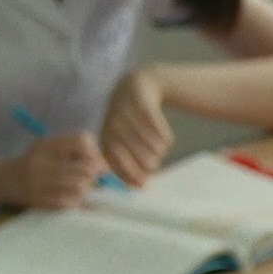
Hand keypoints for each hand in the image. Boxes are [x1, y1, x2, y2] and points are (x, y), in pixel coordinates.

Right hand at [2, 132, 107, 208]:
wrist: (3, 180)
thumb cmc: (35, 163)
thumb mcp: (50, 148)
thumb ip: (76, 151)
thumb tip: (106, 168)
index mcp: (47, 144)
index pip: (83, 141)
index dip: (94, 154)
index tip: (91, 162)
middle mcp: (42, 161)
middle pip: (88, 168)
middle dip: (94, 175)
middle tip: (89, 179)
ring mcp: (39, 182)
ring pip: (82, 186)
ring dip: (86, 190)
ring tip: (77, 189)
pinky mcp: (40, 200)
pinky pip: (71, 202)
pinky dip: (75, 202)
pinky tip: (67, 198)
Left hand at [102, 66, 173, 187]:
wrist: (137, 86)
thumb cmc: (131, 123)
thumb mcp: (123, 141)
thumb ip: (129, 165)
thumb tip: (142, 187)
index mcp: (105, 138)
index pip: (118, 165)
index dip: (132, 176)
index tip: (145, 183)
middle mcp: (113, 126)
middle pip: (141, 158)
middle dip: (151, 163)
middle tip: (155, 161)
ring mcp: (128, 114)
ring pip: (154, 146)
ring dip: (160, 150)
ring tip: (160, 147)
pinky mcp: (143, 104)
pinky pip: (161, 131)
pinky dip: (166, 137)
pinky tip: (165, 138)